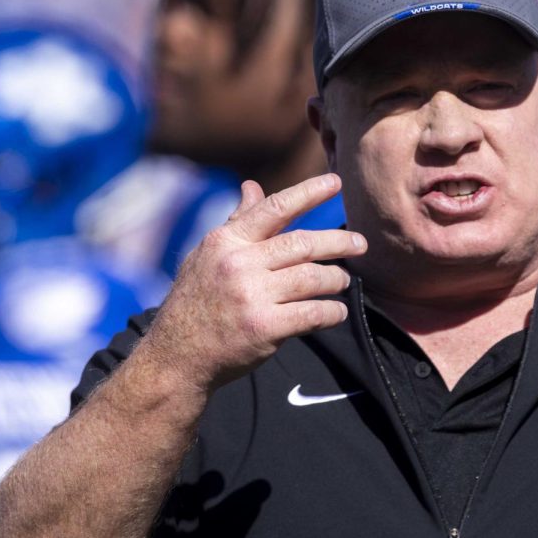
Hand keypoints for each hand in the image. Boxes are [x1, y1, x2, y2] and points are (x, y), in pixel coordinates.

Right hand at [145, 173, 365, 393]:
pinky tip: (337, 312)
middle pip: (303, 243)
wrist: (176, 355)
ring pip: (312, 277)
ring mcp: (251, 296)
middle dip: (338, 242)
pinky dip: (332, 312)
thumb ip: (237, 223)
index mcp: (226, 241)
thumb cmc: (196, 301)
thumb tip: (252, 187)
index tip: (336, 183)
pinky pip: (313, 313)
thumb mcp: (207, 255)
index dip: (308, 192)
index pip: (274, 209)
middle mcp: (239, 264)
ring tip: (343, 281)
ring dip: (337, 279)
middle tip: (361, 244)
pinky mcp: (264, 327)